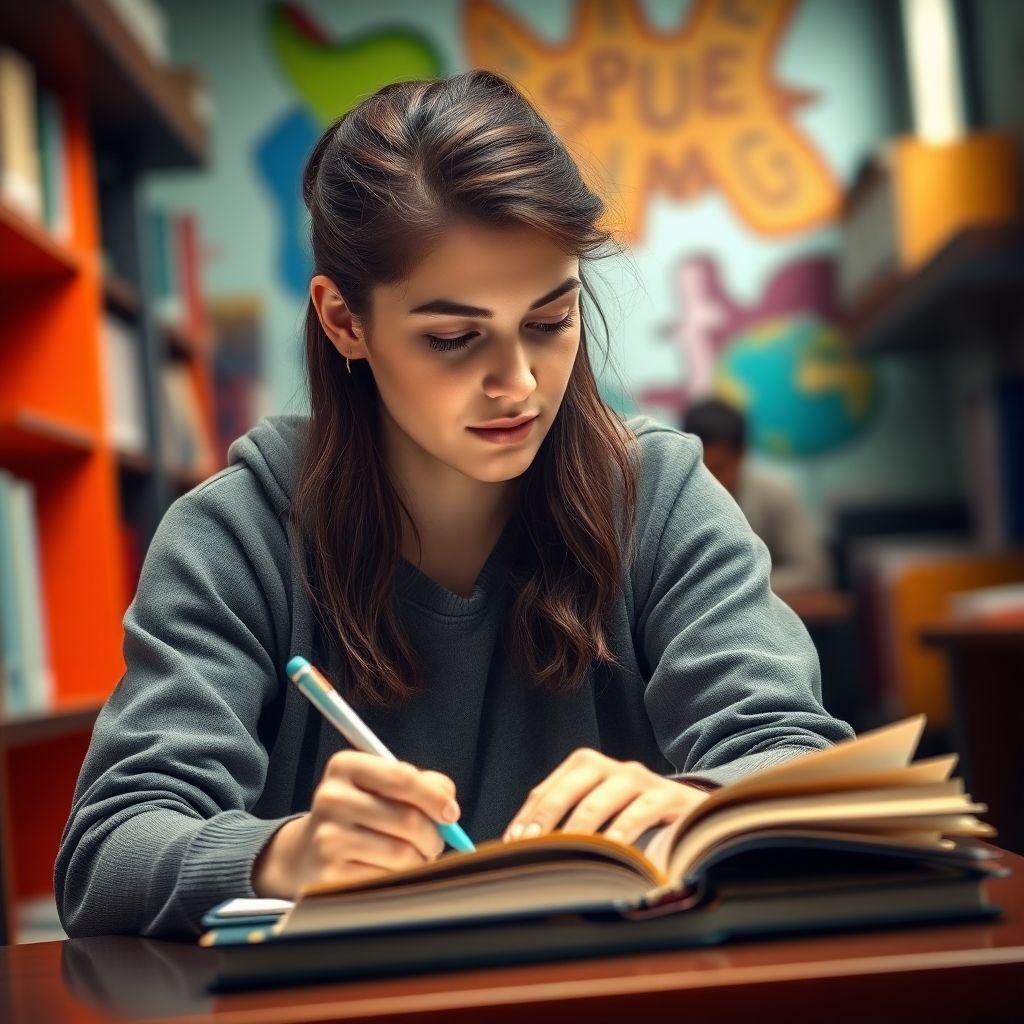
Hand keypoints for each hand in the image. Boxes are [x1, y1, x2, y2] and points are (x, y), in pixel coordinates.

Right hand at [252, 751, 458, 898]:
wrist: (306, 851)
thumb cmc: (360, 813)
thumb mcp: (382, 786)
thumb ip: (423, 784)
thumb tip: (449, 806)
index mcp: (345, 766)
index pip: (402, 778)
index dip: (435, 798)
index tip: (451, 814)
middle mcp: (332, 798)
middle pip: (407, 819)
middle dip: (433, 836)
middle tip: (435, 843)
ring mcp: (327, 837)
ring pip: (401, 853)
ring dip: (420, 860)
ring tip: (416, 857)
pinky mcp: (329, 875)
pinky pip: (386, 879)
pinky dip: (399, 878)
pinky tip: (391, 871)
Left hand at [503, 748, 707, 845]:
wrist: (691, 811)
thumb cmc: (632, 816)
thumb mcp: (598, 813)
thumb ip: (565, 822)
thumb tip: (521, 847)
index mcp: (586, 766)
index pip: (547, 790)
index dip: (528, 816)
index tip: (513, 842)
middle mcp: (610, 767)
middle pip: (571, 787)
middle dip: (547, 817)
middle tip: (531, 845)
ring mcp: (639, 779)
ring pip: (602, 799)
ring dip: (580, 829)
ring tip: (565, 852)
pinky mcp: (667, 796)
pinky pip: (638, 813)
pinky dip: (622, 833)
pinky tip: (611, 852)